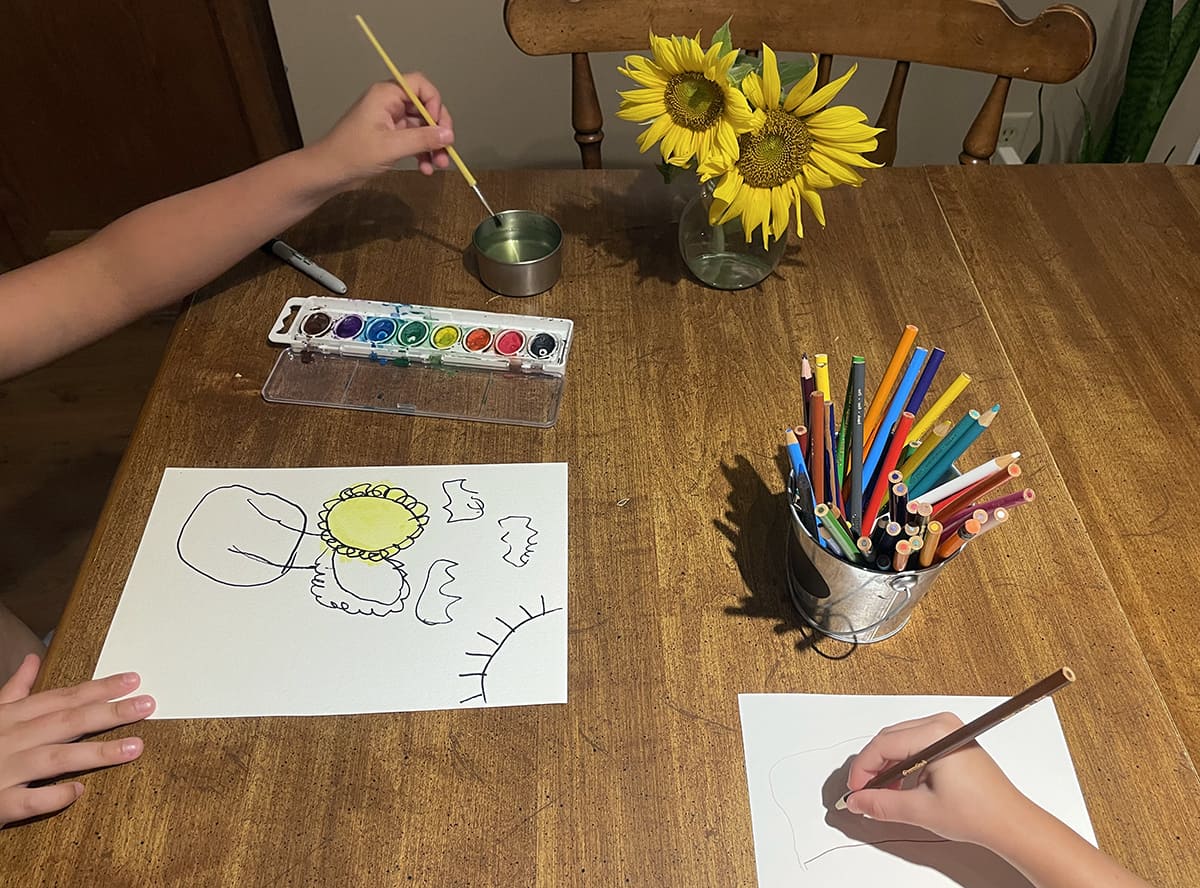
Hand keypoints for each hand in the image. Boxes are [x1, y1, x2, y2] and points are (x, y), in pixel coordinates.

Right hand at [0, 654, 154, 826]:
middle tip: (147, 704)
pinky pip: (29, 800)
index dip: (99, 688)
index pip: (62, 697)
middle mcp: (12, 739)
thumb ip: (15, 690)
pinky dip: (53, 796)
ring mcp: (5, 771)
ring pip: (56, 758)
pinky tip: (78, 791)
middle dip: (109, 712)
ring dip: (98, 752)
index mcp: (12, 717)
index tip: (133, 679)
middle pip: (67, 722)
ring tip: (135, 746)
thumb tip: (35, 660)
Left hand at [310, 79, 454, 187]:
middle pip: (425, 107)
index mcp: (386, 95)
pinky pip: (414, 139)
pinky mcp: (390, 137)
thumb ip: (422, 139)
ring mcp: (390, 120)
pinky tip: (426, 168)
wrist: (330, 171)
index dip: (434, 103)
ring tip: (439, 164)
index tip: (439, 126)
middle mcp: (390, 103)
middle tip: (446, 148)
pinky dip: (422, 152)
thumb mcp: (391, 146)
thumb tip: (448, 135)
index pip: (420, 85)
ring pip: (422, 127)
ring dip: (433, 145)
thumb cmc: (353, 154)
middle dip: (438, 129)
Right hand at [843, 712, 1031, 847]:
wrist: (1010, 822)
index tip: (856, 790)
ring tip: (883, 793)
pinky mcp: (950, 739)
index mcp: (936, 734)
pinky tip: (901, 785)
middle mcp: (942, 724)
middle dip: (872, 767)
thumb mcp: (922, 810)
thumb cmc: (980, 812)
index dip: (863, 770)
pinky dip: (902, 763)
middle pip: (889, 739)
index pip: (883, 745)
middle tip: (864, 793)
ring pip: (899, 741)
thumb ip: (883, 804)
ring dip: (887, 766)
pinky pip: (914, 743)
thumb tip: (859, 801)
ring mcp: (947, 730)